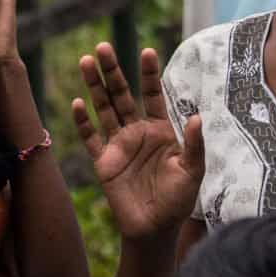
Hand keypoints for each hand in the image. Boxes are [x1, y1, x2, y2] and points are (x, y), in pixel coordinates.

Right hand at [72, 43, 203, 239]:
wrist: (155, 230)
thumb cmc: (178, 201)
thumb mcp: (193, 172)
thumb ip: (194, 145)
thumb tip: (198, 118)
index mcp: (160, 129)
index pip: (152, 94)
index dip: (148, 74)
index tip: (146, 51)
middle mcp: (137, 131)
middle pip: (121, 94)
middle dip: (112, 71)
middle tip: (102, 46)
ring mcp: (118, 145)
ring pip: (103, 108)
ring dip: (94, 86)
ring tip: (85, 61)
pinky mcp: (104, 162)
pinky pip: (91, 138)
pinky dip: (83, 122)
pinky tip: (77, 103)